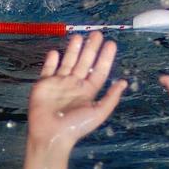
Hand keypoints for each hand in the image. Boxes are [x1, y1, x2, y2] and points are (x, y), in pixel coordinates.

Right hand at [26, 32, 126, 152]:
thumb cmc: (76, 125)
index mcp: (88, 91)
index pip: (98, 71)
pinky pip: (48, 69)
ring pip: (67, 62)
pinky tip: (55, 51)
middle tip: (97, 33)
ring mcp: (59, 84)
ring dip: (73, 49)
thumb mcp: (98, 112)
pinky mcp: (44, 84)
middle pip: (84, 63)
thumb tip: (124, 82)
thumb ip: (111, 97)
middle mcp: (74, 85)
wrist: (51, 135)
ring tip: (78, 36)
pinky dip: (51, 60)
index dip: (105, 58)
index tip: (111, 43)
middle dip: (90, 48)